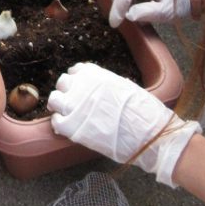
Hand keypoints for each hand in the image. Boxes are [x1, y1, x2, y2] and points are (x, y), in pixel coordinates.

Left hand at [48, 63, 200, 186]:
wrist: (150, 135)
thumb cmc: (145, 113)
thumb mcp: (128, 88)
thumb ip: (110, 85)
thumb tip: (105, 88)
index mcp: (97, 75)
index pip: (77, 71)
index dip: (77, 81)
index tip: (80, 89)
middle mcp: (83, 86)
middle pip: (63, 83)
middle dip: (67, 92)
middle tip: (74, 104)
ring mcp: (75, 106)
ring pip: (55, 99)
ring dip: (60, 106)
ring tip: (69, 115)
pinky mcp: (72, 127)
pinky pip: (56, 122)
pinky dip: (60, 125)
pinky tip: (70, 129)